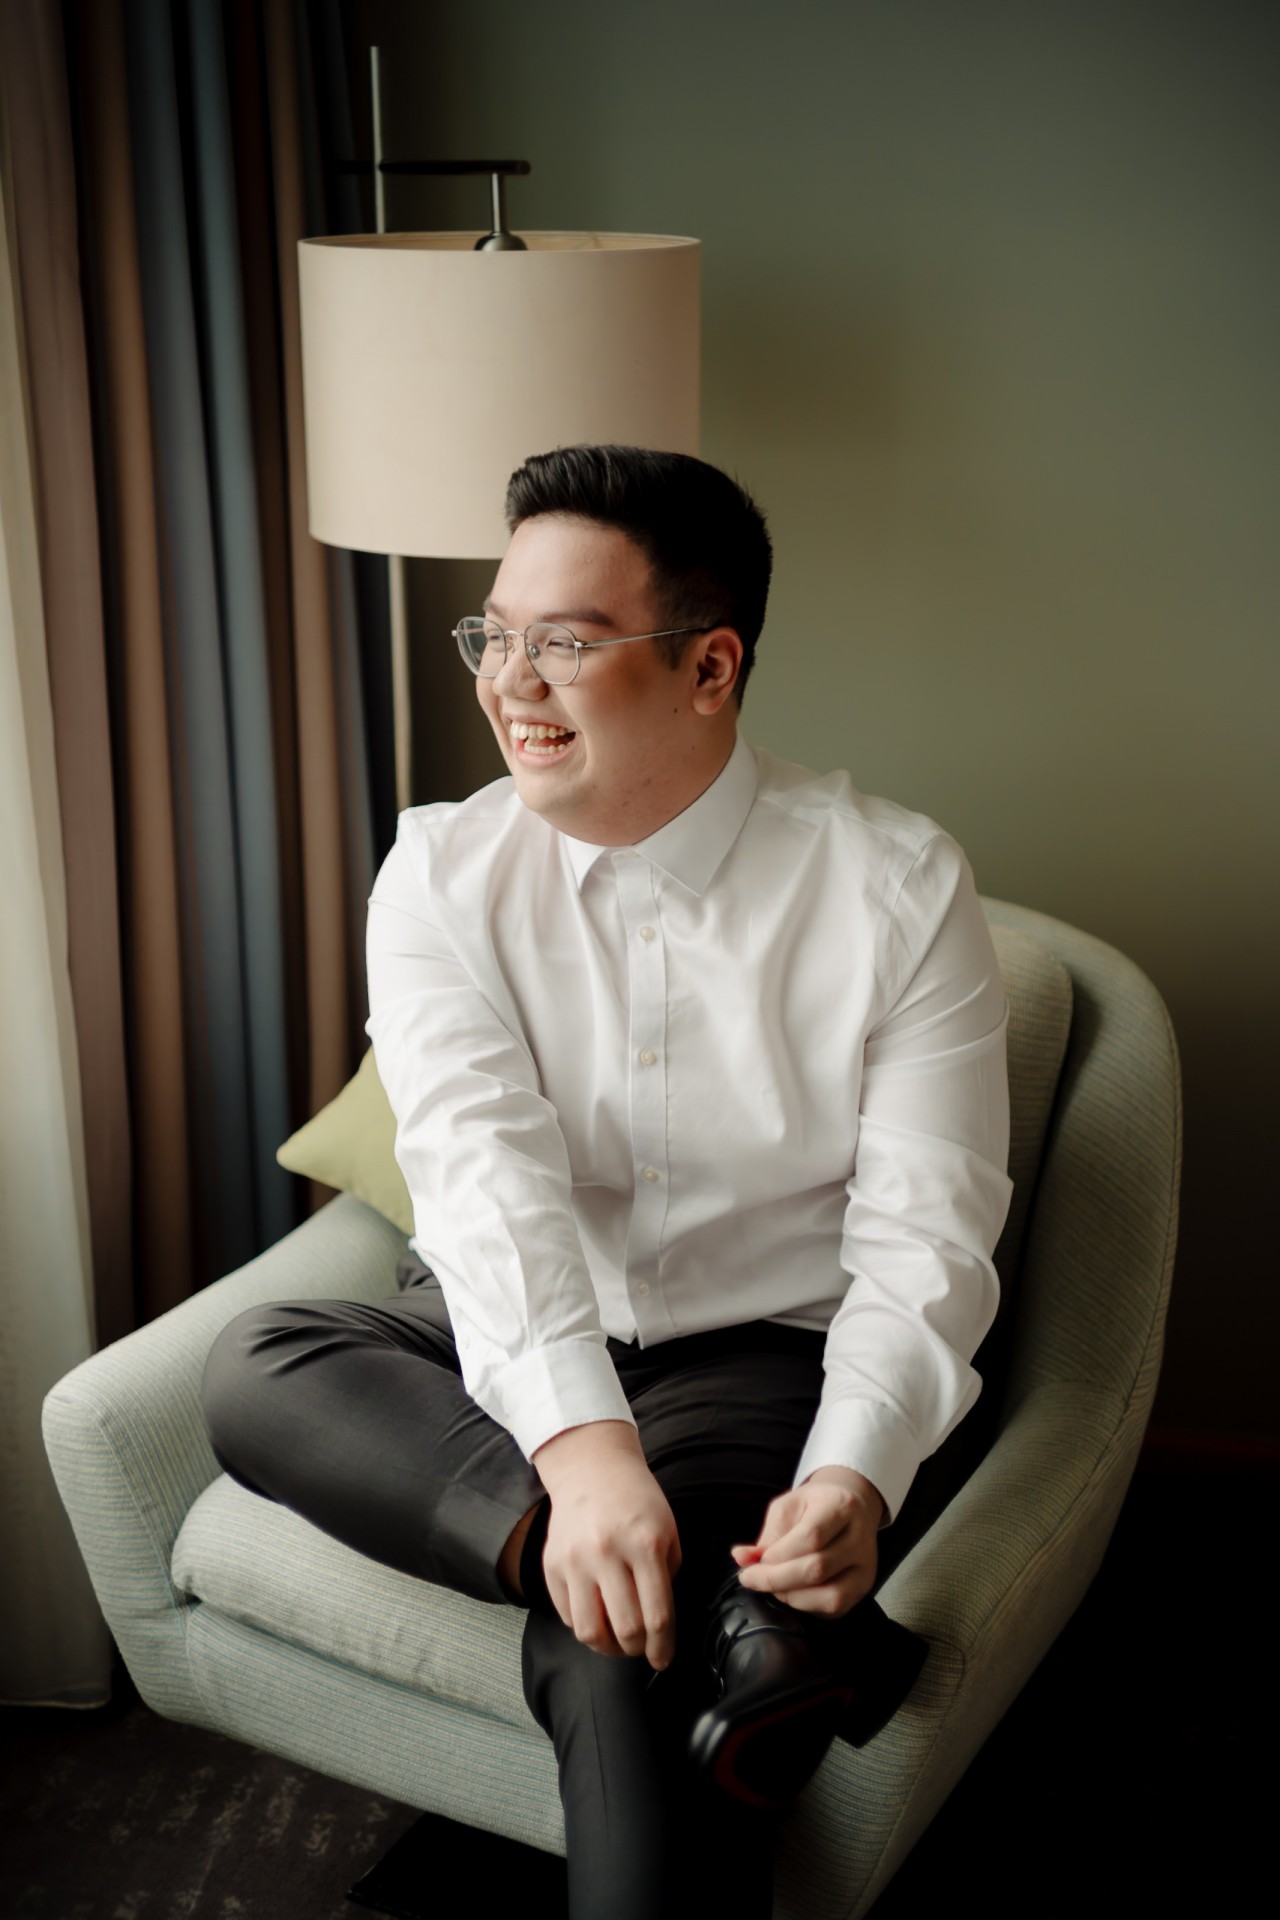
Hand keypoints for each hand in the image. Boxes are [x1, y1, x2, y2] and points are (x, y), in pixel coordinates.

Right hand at [533, 1421, 681, 1668]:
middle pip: (625, 1629)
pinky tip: (597, 1618)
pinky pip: (567, 1616)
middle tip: (643, 1647)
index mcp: (645, 1544)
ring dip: (608, 1648)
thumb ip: (666, 1576)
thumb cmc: (637, 1500)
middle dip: (638, 1649)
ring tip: (618, 1642)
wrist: (592, 1468)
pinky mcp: (552, 1565)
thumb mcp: (668, 1530)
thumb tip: (659, 1624)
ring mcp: (575, 1560)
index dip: (663, 1647)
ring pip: (590, 1631)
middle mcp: (607, 1553)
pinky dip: (585, 1627)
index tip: (664, 1659)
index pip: (657, 1615)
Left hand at [731, 1467, 883, 1617]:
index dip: (778, 1555)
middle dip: (777, 1579)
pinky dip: (806, 1605)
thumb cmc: (815, 1505)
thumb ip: (767, 1534)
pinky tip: (791, 1592)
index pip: (811, 1537)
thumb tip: (741, 1558)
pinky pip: (834, 1608)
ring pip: (830, 1595)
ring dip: (792, 1596)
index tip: (753, 1562)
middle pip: (818, 1568)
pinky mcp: (862, 1588)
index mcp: (842, 1507)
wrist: (851, 1507)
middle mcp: (860, 1539)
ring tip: (773, 1585)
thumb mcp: (789, 1506)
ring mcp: (865, 1567)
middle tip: (752, 1578)